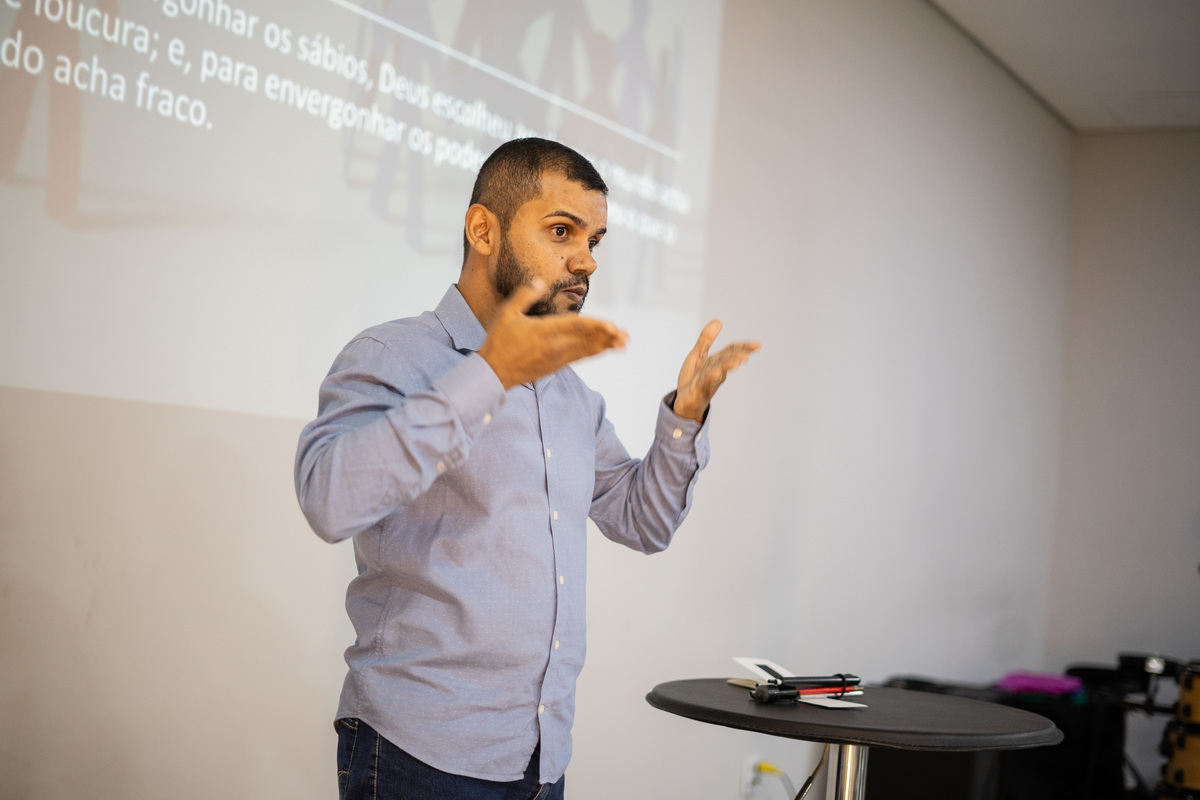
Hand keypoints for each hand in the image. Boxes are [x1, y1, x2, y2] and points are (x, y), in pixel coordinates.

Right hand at [479, 280, 628, 388]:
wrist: (493, 372)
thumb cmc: (499, 341)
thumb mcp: (507, 313)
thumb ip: (525, 295)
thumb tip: (541, 281)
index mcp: (544, 330)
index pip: (576, 327)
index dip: (596, 326)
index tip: (611, 325)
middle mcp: (554, 346)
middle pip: (586, 339)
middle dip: (607, 337)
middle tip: (625, 335)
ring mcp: (556, 358)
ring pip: (585, 350)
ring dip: (605, 346)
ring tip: (622, 343)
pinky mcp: (555, 366)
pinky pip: (579, 357)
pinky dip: (593, 352)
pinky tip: (603, 349)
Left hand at [673, 320, 759, 422]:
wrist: (684, 402)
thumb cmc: (693, 378)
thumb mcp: (697, 355)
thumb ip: (706, 340)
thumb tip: (718, 321)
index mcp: (716, 361)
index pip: (732, 352)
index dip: (744, 347)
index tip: (758, 345)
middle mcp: (714, 371)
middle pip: (727, 361)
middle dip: (736, 357)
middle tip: (746, 356)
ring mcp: (707, 382)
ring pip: (718, 372)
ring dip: (727, 367)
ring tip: (737, 362)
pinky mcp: (697, 392)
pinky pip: (704, 384)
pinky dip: (710, 378)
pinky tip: (716, 372)